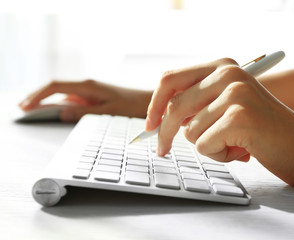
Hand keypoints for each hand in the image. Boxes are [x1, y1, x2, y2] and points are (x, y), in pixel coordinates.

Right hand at [19, 80, 151, 121]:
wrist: (149, 102)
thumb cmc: (133, 106)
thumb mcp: (108, 112)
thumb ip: (84, 113)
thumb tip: (61, 113)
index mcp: (89, 86)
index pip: (55, 86)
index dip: (38, 95)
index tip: (26, 106)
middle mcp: (86, 86)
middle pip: (55, 88)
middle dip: (37, 97)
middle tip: (22, 108)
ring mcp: (89, 92)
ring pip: (62, 94)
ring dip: (46, 101)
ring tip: (31, 110)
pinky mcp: (93, 97)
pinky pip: (71, 99)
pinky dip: (59, 104)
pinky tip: (52, 110)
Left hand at [146, 58, 293, 185]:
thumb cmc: (263, 130)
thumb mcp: (228, 106)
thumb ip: (198, 103)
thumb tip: (159, 117)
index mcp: (222, 66)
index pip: (171, 80)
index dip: (155, 104)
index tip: (150, 124)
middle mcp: (228, 73)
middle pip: (174, 106)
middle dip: (165, 133)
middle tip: (163, 150)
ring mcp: (235, 93)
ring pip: (190, 131)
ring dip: (208, 145)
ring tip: (234, 144)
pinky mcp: (239, 116)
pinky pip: (204, 145)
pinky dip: (219, 155)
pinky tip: (243, 151)